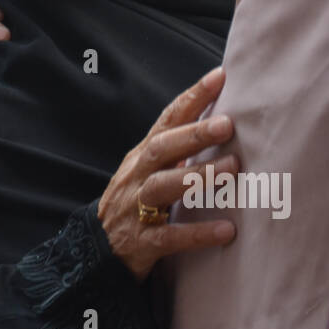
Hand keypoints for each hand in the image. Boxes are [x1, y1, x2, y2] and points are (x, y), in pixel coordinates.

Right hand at [97, 66, 237, 281]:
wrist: (95, 252)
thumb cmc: (134, 205)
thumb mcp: (147, 172)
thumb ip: (176, 152)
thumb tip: (220, 121)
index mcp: (141, 156)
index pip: (167, 119)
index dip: (192, 97)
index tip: (219, 76)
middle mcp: (136, 177)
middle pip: (161, 148)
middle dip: (194, 134)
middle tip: (228, 124)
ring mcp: (135, 209)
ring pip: (163, 187)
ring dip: (198, 176)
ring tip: (233, 168)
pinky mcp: (141, 243)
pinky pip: (170, 237)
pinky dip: (198, 232)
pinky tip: (227, 230)